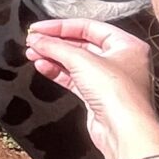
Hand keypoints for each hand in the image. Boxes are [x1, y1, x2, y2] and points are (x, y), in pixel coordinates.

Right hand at [23, 18, 158, 158]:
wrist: (123, 132)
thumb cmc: (116, 93)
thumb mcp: (83, 61)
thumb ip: (56, 47)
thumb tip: (36, 39)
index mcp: (127, 44)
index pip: (89, 27)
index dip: (61, 26)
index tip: (38, 28)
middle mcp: (120, 60)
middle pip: (82, 44)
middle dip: (55, 42)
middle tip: (33, 40)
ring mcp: (109, 80)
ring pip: (76, 62)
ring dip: (53, 57)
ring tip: (31, 53)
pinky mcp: (98, 97)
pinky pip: (74, 79)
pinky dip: (58, 72)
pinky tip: (41, 66)